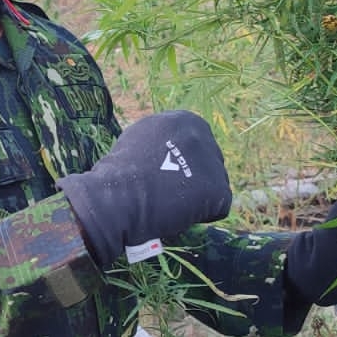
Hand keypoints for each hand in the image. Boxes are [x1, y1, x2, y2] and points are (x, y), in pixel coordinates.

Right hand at [59, 111, 231, 266]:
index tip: (162, 176)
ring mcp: (213, 162)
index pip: (194, 146)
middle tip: (166, 193)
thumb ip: (164, 140)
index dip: (178, 166)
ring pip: (212, 186)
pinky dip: (199, 217)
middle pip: (206, 164)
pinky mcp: (218, 190)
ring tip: (169, 204)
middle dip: (191, 180)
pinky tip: (178, 214)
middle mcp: (204, 135)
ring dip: (195, 199)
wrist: (118, 196)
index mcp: (185, 120)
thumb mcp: (142, 138)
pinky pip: (216, 209)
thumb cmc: (120, 172)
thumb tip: (171, 150)